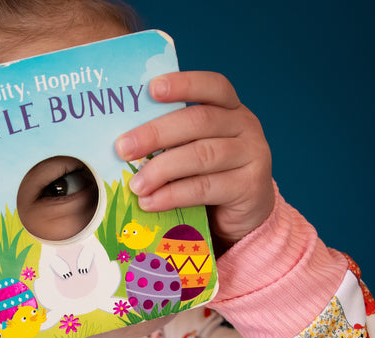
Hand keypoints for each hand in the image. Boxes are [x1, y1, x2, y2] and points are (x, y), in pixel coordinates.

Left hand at [115, 71, 273, 243]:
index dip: (183, 84)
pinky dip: (173, 195)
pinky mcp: (248, 186)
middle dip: (156, 134)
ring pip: (201, 155)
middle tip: (122, 148)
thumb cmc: (209, 176)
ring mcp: (252, 155)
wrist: (243, 215)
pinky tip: (151, 202)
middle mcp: (245, 125)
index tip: (151, 89)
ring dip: (161, 170)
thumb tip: (123, 144)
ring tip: (136, 185)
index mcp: (230, 108)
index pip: (212, 86)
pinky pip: (205, 188)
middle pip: (199, 121)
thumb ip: (172, 141)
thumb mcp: (194, 150)